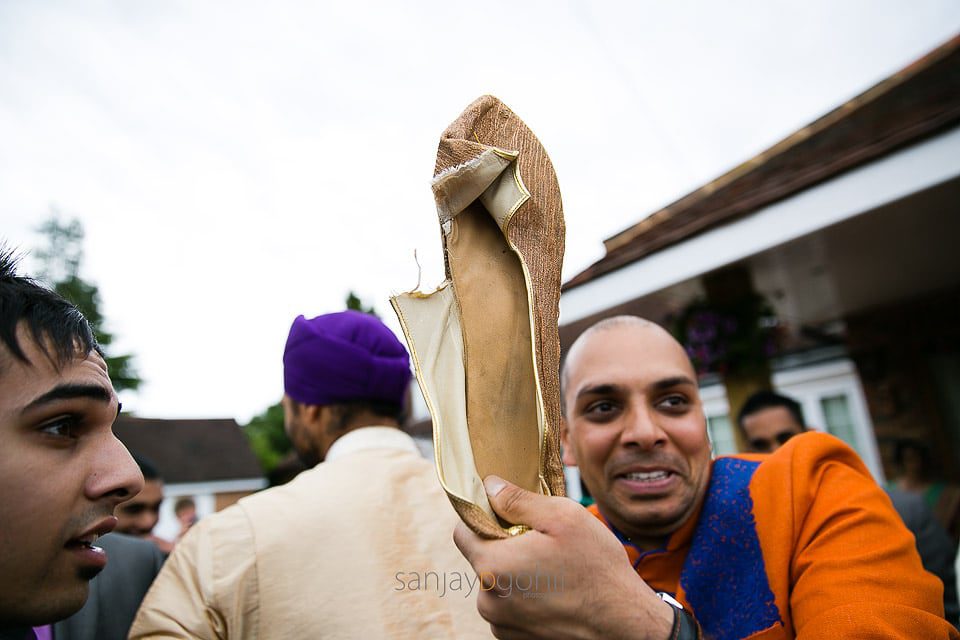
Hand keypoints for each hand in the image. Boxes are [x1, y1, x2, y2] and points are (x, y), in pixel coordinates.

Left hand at [453, 476, 674, 639]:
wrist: (624, 624)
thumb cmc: (597, 569)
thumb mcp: (562, 518)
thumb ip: (518, 500)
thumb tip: (489, 486)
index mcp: (493, 566)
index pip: (462, 532)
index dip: (483, 518)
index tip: (509, 515)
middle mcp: (489, 600)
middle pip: (482, 559)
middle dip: (505, 546)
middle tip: (542, 542)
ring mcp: (501, 624)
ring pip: (497, 584)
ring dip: (517, 574)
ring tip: (554, 570)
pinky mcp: (515, 639)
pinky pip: (510, 607)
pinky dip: (526, 597)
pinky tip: (555, 592)